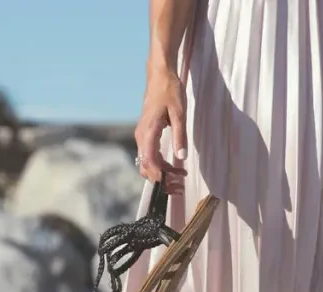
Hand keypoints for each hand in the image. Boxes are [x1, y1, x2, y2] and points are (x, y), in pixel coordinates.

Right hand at [134, 66, 187, 193]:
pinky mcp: (145, 134)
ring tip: (180, 177)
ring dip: (161, 172)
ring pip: (147, 162)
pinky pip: (149, 155)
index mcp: (148, 131)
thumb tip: (181, 157)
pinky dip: (159, 164)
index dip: (158, 175)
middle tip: (179, 185)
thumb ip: (180, 135)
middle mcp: (141, 136)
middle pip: (146, 166)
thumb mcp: (179, 113)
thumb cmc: (169, 90)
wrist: (159, 75)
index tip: (170, 183)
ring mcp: (141, 135)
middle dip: (161, 178)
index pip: (148, 160)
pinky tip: (174, 166)